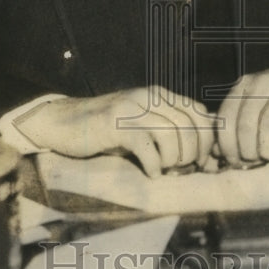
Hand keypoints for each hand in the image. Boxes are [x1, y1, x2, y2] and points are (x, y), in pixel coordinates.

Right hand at [14, 87, 214, 177]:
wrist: (61, 122)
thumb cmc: (105, 131)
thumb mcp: (141, 126)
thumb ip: (168, 134)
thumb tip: (205, 161)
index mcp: (159, 95)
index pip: (199, 112)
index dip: (207, 140)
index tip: (202, 162)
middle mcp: (149, 96)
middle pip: (190, 125)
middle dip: (192, 154)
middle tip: (181, 170)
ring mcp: (131, 108)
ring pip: (172, 135)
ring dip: (174, 160)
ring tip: (164, 170)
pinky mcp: (115, 123)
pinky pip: (147, 146)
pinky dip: (154, 165)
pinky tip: (150, 174)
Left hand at [215, 54, 268, 167]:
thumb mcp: (255, 103)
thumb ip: (234, 124)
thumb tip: (216, 152)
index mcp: (243, 84)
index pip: (226, 116)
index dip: (226, 143)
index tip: (232, 161)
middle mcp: (261, 82)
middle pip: (246, 123)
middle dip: (246, 149)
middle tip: (252, 162)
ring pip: (268, 125)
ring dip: (267, 149)